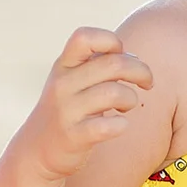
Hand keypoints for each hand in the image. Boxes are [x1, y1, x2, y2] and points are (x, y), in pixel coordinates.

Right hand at [25, 28, 153, 178]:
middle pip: (114, 64)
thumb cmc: (69, 109)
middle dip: (141, 71)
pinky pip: (108, 126)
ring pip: (114, 93)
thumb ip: (100, 65)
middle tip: (148, 83)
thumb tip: (133, 58)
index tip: (123, 57)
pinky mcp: (74, 136)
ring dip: (131, 99)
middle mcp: (63, 83)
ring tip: (127, 107)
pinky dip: (121, 125)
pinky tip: (119, 125)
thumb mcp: (75, 80)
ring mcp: (67, 110)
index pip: (85, 37)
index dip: (111, 41)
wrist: (38, 149)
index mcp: (64, 65)